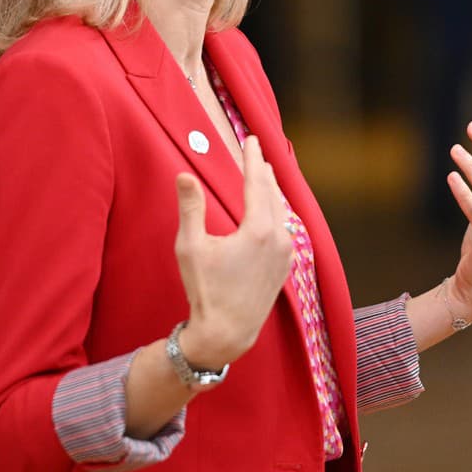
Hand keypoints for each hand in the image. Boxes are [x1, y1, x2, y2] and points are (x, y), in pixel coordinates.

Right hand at [172, 136, 293, 368]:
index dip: (253, 158)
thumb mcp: (190, 247)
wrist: (226, 332)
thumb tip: (184, 175)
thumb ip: (191, 208)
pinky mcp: (286, 266)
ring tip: (265, 175)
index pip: (256, 182)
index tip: (252, 139)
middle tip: (257, 150)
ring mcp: (286, 253)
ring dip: (272, 191)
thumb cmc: (205, 290)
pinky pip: (285, 229)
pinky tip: (272, 211)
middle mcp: (279, 238)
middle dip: (263, 170)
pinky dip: (277, 212)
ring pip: (282, 211)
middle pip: (272, 193)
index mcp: (258, 229)